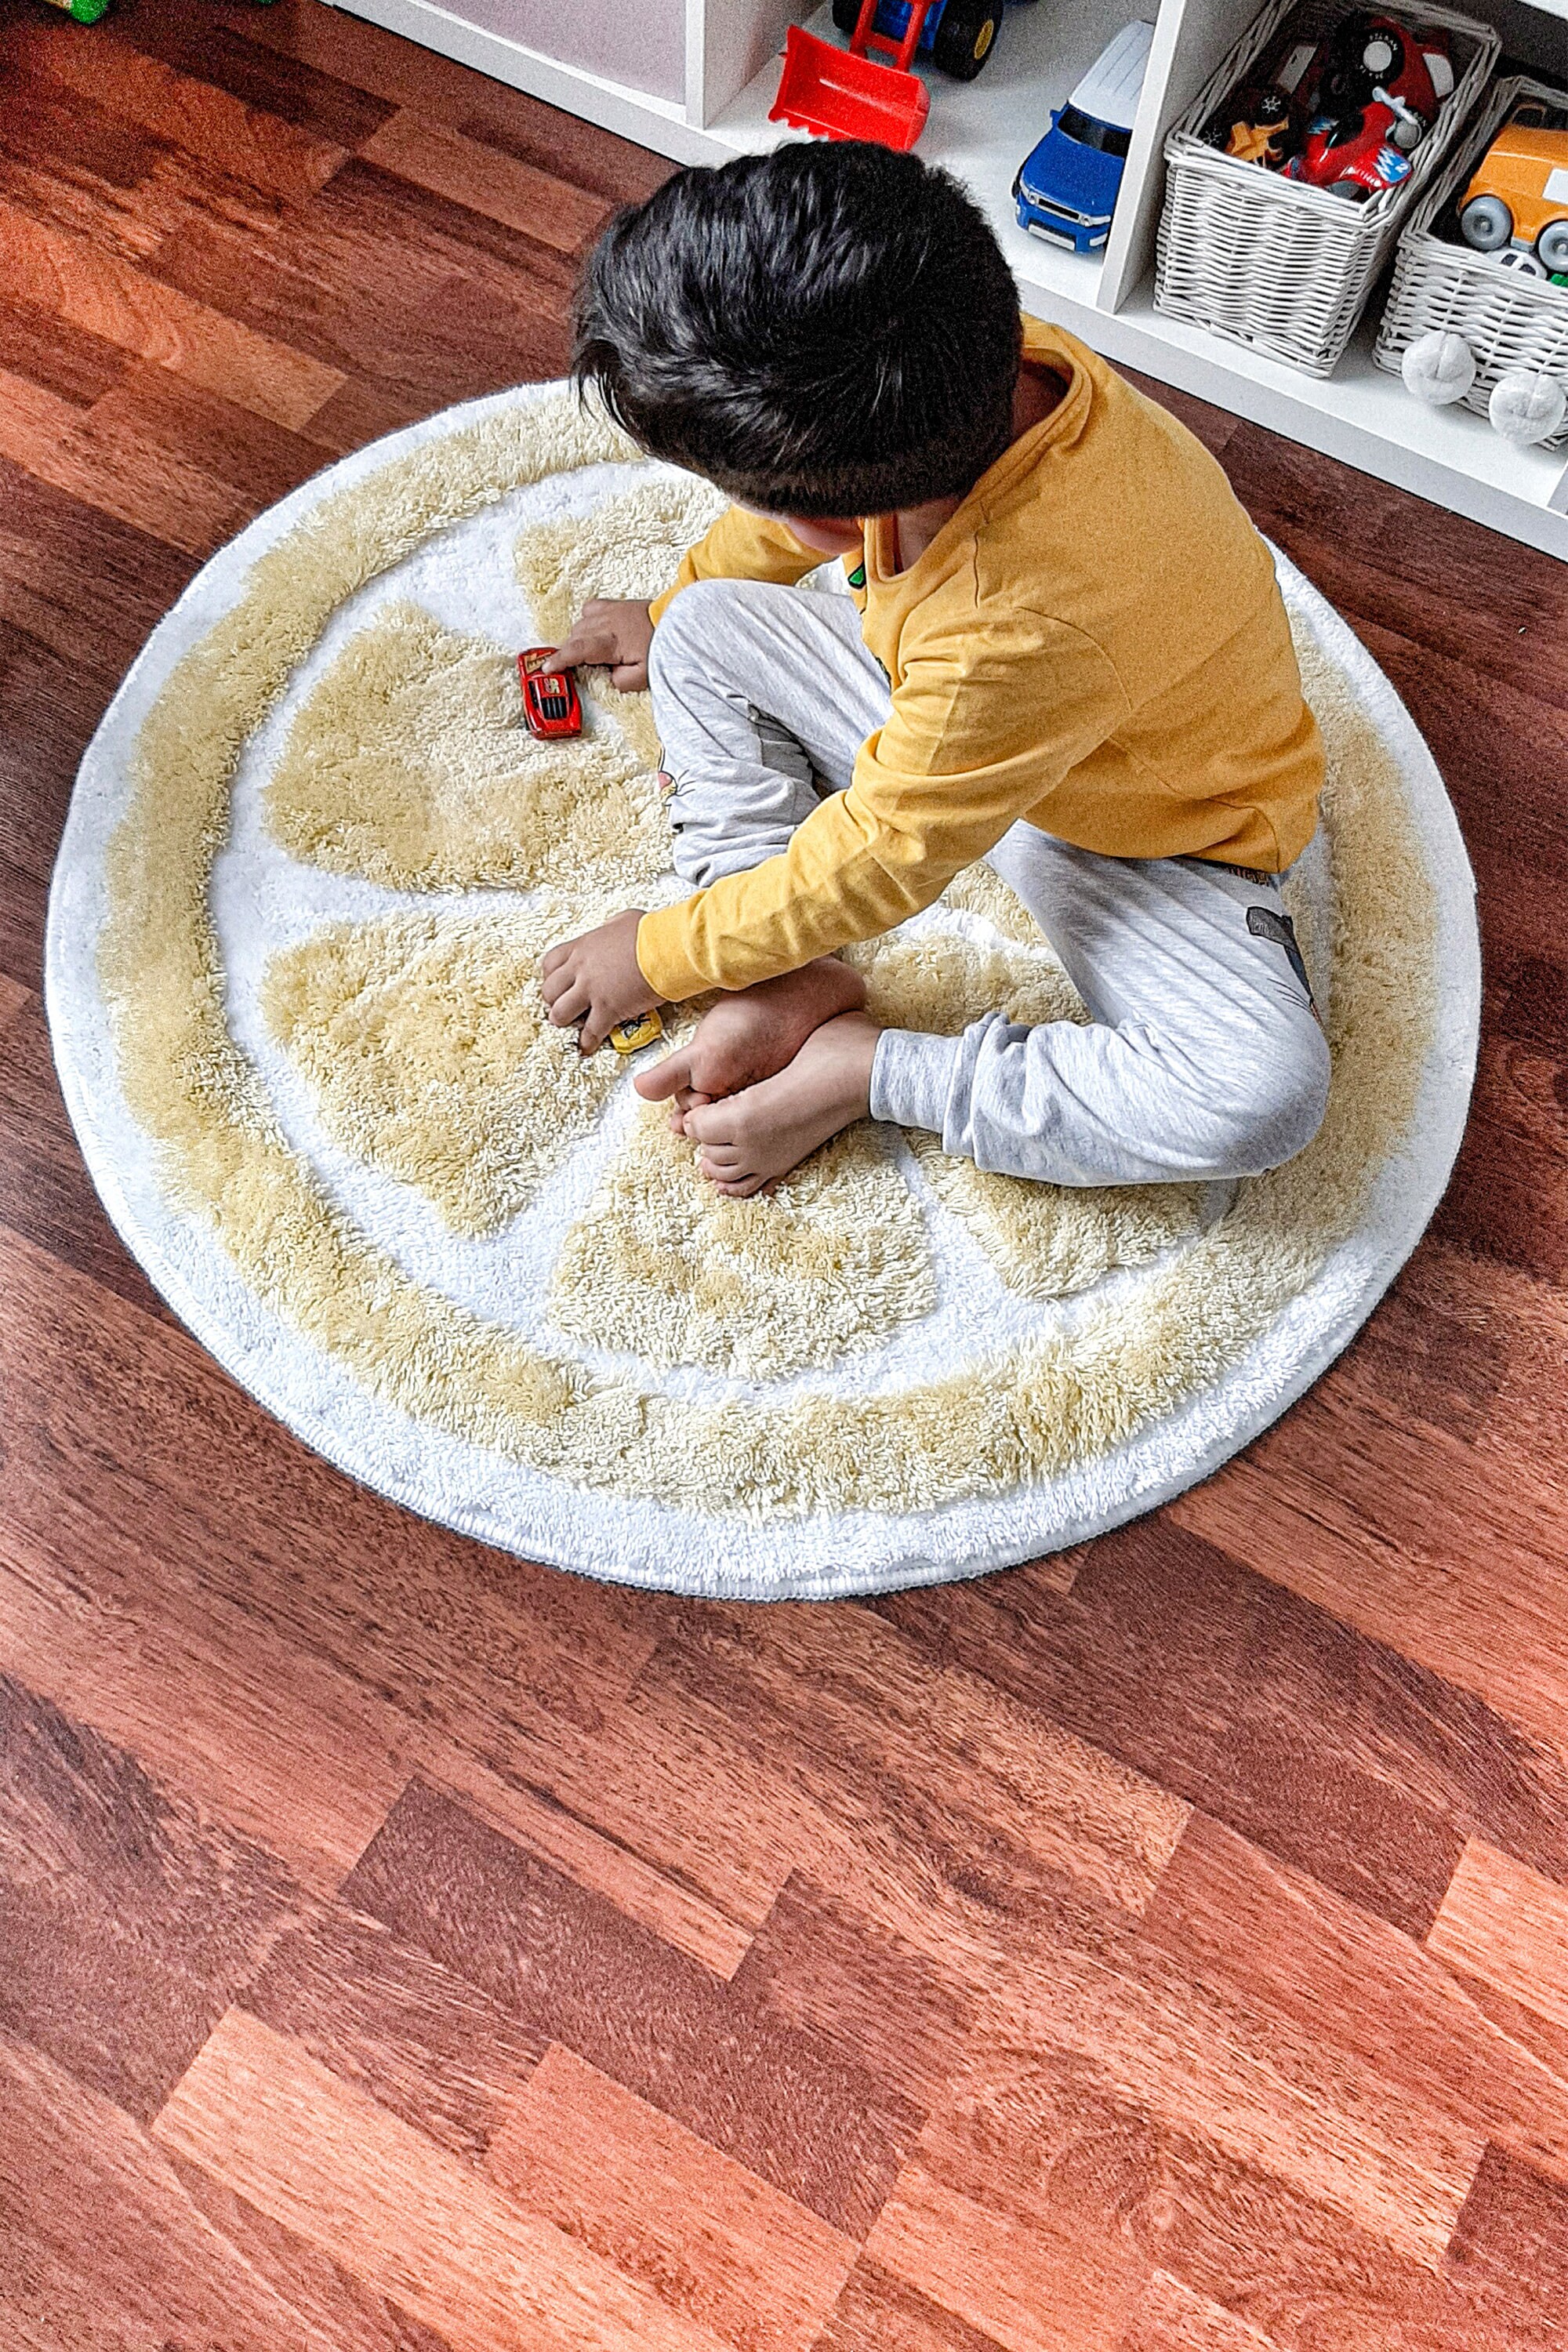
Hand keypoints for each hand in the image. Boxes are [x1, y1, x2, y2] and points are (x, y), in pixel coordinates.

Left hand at [540, 909, 654, 1054]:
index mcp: (583, 946)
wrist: (667, 948)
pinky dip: (587, 1042)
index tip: (557, 983)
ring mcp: (592, 990)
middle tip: (561, 1005)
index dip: (551, 977)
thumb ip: (610, 929)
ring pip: (560, 1013)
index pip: (551, 963)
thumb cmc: (652, 933)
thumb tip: (612, 930)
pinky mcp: (608, 1009)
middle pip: (550, 990)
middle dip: (553, 1000)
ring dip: (563, 1021)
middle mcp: (581, 969)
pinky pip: (590, 1032)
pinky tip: (586, 1048)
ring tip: (569, 1026)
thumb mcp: (623, 921)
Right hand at [553, 598, 655, 692]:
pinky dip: (587, 621)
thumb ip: (620, 681)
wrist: (676, 622)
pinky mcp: (613, 604)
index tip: (547, 668)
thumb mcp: (643, 676)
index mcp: (611, 642)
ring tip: (590, 652)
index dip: (559, 660)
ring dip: (578, 639)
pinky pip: (589, 610)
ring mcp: (608, 611)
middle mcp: (605, 624)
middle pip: (574, 638)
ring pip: (579, 625)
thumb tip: (607, 677)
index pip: (576, 650)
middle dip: (570, 653)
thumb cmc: (661, 648)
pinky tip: (595, 631)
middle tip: (576, 666)